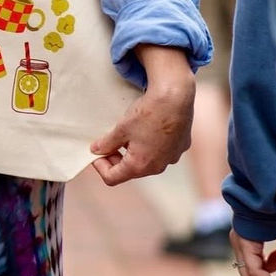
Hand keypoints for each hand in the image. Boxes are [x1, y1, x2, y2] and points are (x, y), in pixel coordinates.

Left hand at [90, 44, 193, 184]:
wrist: (175, 97)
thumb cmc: (148, 113)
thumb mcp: (121, 128)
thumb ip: (107, 143)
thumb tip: (96, 150)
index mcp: (140, 165)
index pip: (112, 178)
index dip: (99, 165)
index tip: (96, 151)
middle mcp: (158, 167)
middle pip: (130, 170)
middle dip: (116, 158)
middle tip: (108, 141)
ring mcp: (171, 157)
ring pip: (147, 160)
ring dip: (134, 151)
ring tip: (128, 132)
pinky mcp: (180, 146)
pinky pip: (161, 150)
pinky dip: (151, 144)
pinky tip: (148, 127)